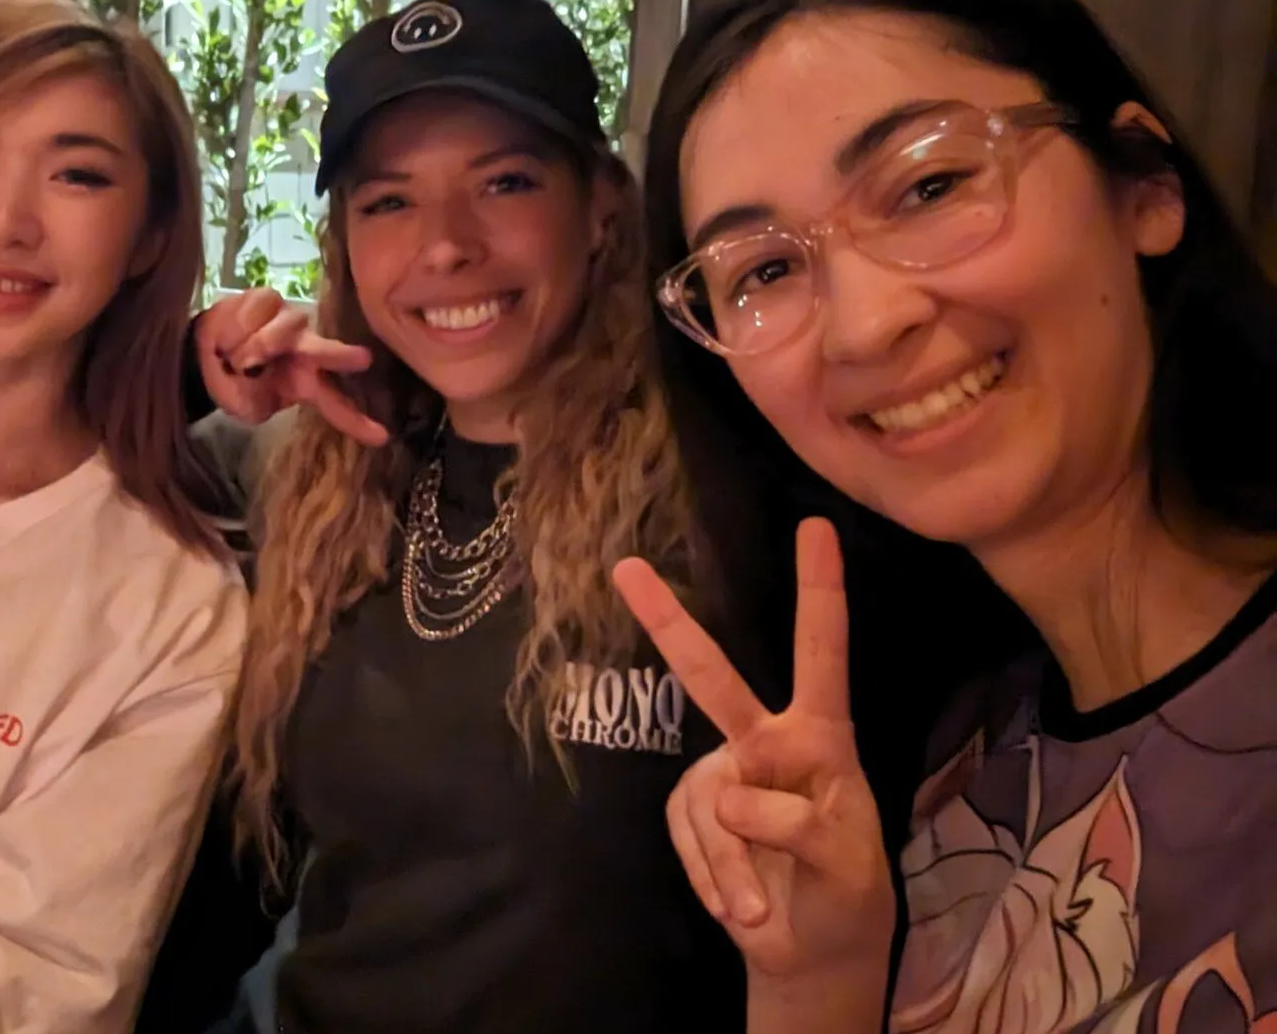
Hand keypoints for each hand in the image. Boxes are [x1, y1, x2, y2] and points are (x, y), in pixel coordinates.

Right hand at [195, 288, 388, 446]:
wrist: (203, 355)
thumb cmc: (234, 383)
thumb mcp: (245, 406)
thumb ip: (253, 398)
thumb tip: (251, 365)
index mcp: (306, 383)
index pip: (335, 404)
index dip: (356, 421)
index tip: (382, 437)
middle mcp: (306, 349)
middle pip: (327, 351)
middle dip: (342, 355)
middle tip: (363, 360)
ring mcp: (288, 322)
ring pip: (285, 329)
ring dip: (258, 345)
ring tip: (235, 358)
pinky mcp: (267, 298)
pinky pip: (259, 308)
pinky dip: (240, 326)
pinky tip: (228, 337)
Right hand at [612, 519, 893, 981]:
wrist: (812, 947)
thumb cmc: (846, 890)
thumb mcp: (847, 863)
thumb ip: (799, 825)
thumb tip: (726, 795)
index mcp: (822, 738)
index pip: (823, 656)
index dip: (820, 592)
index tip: (815, 527)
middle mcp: (766, 742)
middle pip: (715, 680)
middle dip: (669, 626)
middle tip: (628, 569)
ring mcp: (722, 775)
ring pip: (708, 805)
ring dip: (732, 866)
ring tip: (759, 909)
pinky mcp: (692, 812)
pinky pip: (690, 837)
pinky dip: (715, 879)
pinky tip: (739, 903)